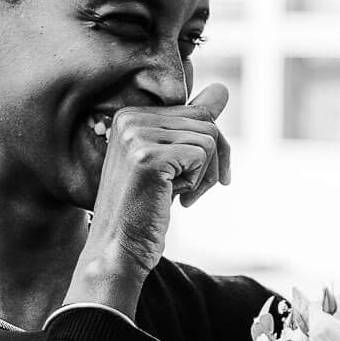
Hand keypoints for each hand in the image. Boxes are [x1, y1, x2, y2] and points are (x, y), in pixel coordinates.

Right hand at [79, 83, 231, 278]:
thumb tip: (221, 89)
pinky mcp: (148, 156)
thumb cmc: (144, 211)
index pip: (196, 111)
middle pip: (206, 122)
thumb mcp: (171, 161)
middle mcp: (129, 118)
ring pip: (209, 137)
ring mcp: (136, 135)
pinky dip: (200, 182)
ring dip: (207, 175)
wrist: (118, 251)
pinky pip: (203, 153)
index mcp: (130, 115)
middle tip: (191, 192)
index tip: (197, 176)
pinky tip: (176, 199)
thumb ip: (192, 125)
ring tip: (181, 196)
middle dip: (213, 162)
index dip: (209, 148)